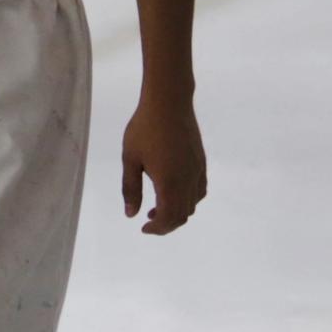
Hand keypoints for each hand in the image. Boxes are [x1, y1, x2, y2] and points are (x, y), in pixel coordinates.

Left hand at [122, 95, 206, 235]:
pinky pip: (199, 190)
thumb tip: (131, 214)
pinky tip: (173, 190)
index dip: (158, 229)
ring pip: (193, 203)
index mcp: (170, 183)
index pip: (169, 218)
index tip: (143, 228)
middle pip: (183, 214)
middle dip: (167, 223)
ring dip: (177, 212)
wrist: (169, 103)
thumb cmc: (144, 129)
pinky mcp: (201, 162)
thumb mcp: (130, 159)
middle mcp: (188, 180)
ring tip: (158, 207)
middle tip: (148, 220)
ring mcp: (198, 171)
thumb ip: (131, 188)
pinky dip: (188, 199)